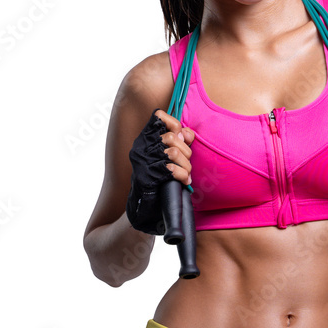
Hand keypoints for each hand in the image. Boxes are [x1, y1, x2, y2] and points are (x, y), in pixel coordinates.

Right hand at [126, 108, 194, 234]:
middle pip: (172, 136)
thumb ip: (179, 142)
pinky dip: (182, 175)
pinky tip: (183, 181)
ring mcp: (141, 161)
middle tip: (187, 166)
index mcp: (145, 139)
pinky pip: (171, 169)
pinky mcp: (145, 176)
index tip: (183, 140)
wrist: (142, 210)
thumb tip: (187, 133)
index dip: (176, 126)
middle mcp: (140, 147)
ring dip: (186, 166)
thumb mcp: (168, 157)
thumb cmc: (158, 182)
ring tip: (186, 175)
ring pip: (174, 152)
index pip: (160, 117)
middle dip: (187, 152)